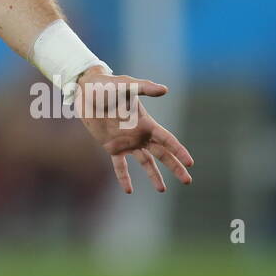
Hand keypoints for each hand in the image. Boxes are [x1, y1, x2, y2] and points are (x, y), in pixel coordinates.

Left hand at [73, 66, 193, 192]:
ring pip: (145, 162)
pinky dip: (124, 177)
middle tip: (188, 181)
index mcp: (146, 122)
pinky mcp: (112, 146)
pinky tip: (128, 190)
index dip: (179, 151)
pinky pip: (120, 166)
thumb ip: (144, 88)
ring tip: (162, 190)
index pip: (167, 140)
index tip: (190, 163)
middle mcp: (139, 134)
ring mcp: (126, 142)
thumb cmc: (106, 85)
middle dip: (175, 167)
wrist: (86, 91)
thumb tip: (165, 89)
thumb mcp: (125, 86)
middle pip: (162, 154)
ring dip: (154, 176)